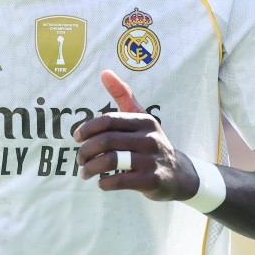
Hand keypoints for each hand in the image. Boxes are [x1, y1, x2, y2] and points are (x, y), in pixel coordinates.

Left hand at [73, 69, 198, 201]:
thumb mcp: (141, 117)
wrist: (178, 174)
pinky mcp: (151, 180)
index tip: (77, 137)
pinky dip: (105, 182)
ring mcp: (151, 160)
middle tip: (79, 159)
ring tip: (84, 172)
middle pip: (106, 141)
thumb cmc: (150, 143)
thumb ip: (123, 95)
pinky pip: (120, 180)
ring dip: (91, 168)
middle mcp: (149, 138)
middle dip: (86, 151)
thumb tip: (104, 72)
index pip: (109, 120)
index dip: (88, 128)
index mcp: (144, 121)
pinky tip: (101, 182)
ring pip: (111, 161)